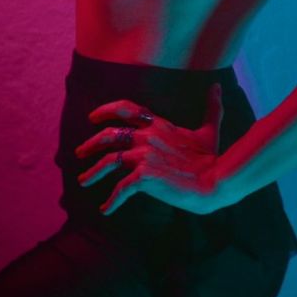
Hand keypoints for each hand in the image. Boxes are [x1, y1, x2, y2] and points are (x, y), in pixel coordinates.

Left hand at [74, 83, 225, 215]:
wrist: (214, 181)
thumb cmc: (211, 158)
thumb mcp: (209, 130)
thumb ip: (211, 108)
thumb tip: (218, 86)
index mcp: (159, 125)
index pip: (127, 109)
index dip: (106, 110)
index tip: (92, 117)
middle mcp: (147, 136)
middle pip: (110, 135)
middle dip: (91, 143)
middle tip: (79, 152)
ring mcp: (144, 156)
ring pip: (108, 161)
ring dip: (92, 172)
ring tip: (82, 181)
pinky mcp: (144, 176)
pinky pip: (121, 188)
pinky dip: (112, 200)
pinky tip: (106, 209)